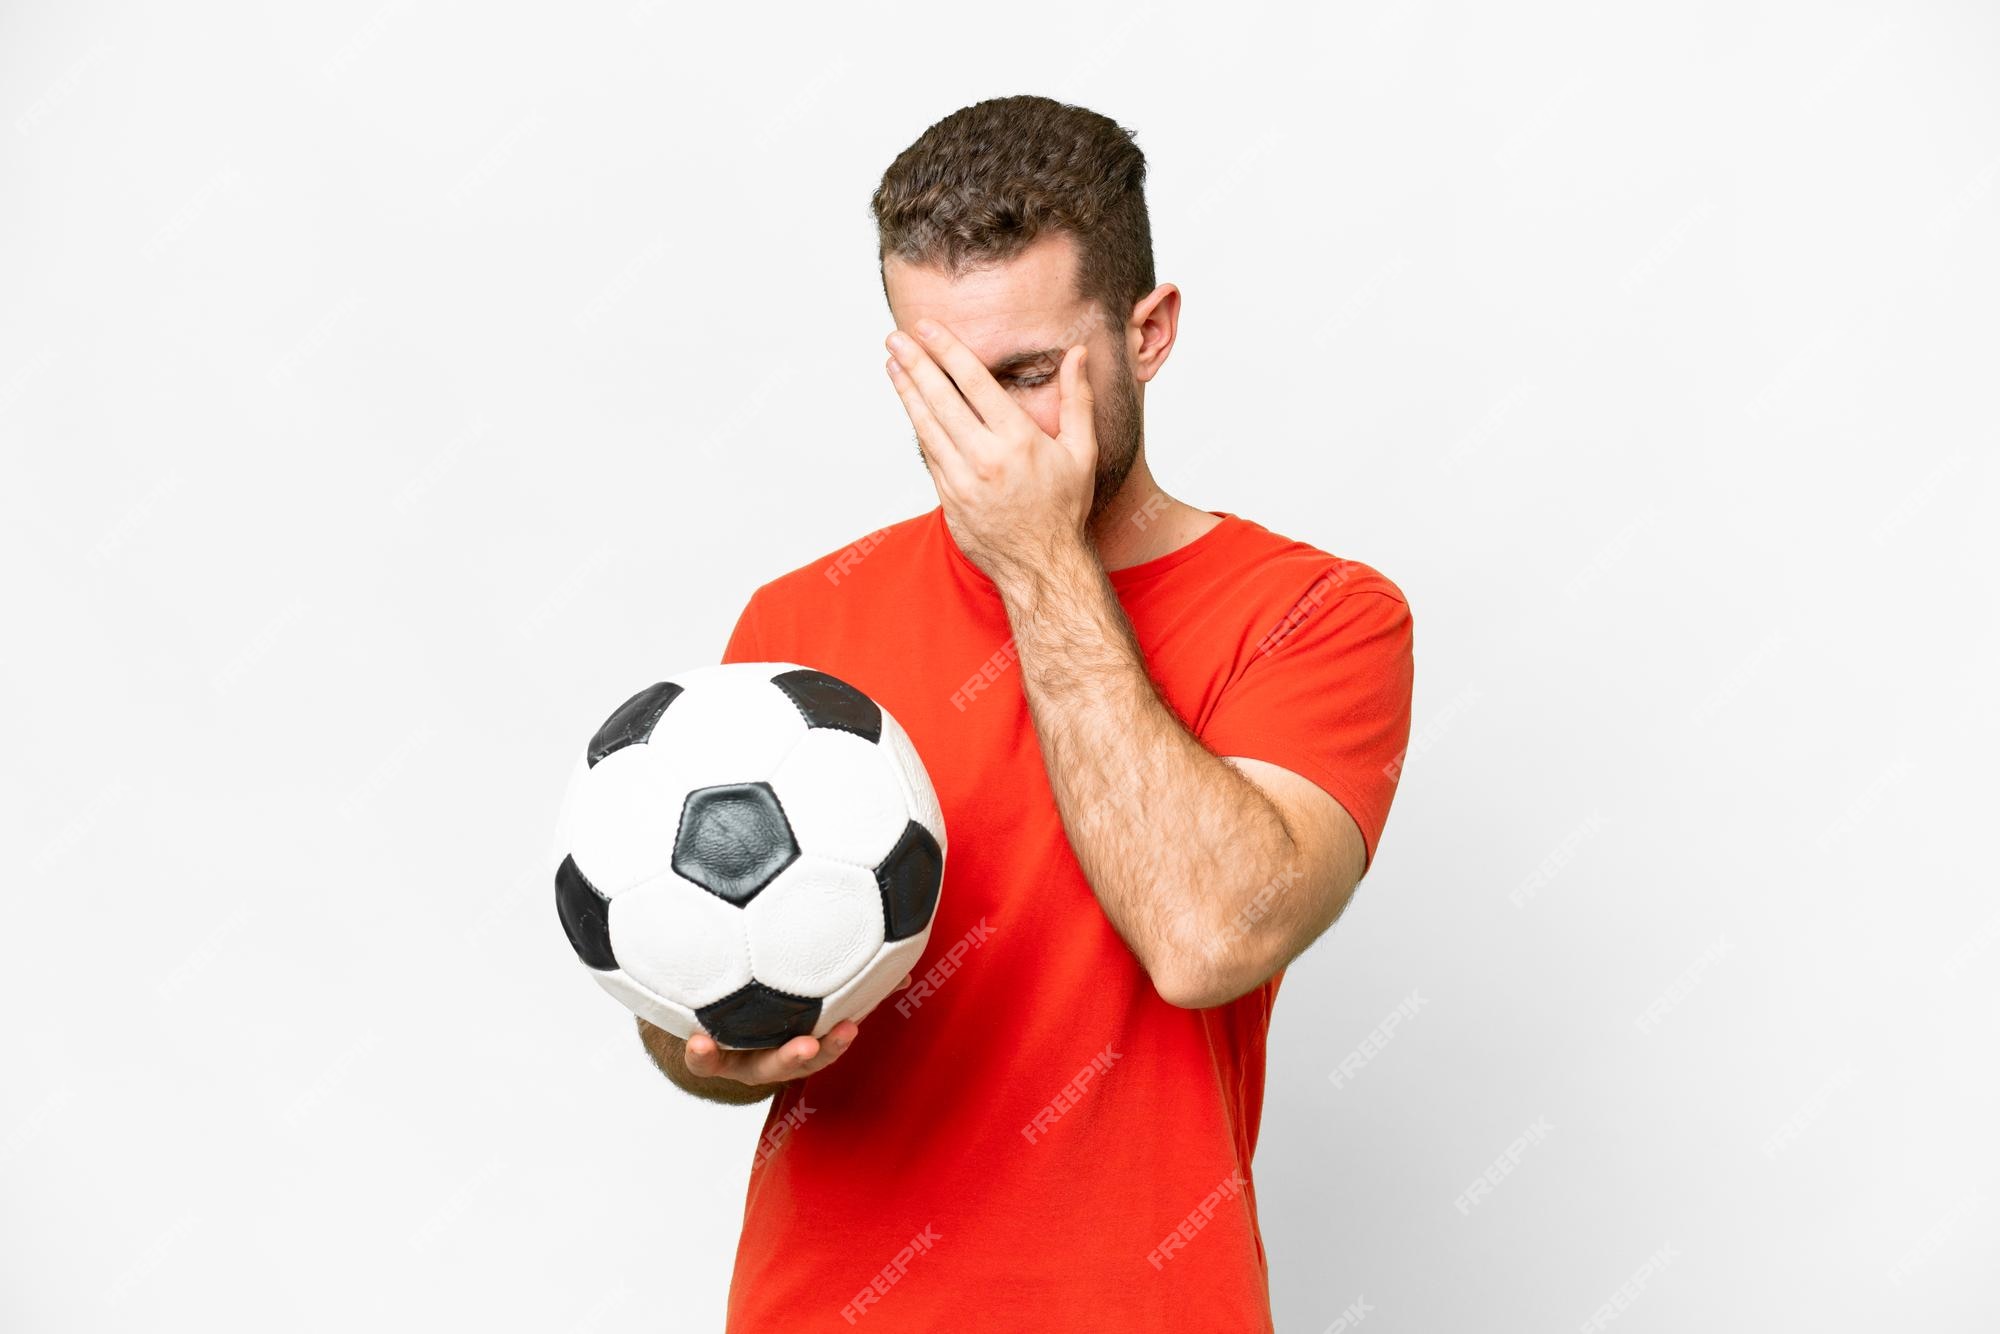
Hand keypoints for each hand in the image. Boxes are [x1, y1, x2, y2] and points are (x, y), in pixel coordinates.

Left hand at [681, 973, 913, 1085]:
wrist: (715, 1029)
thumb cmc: (773, 1008)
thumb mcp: (811, 998)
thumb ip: (854, 987)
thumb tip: (902, 969)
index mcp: (797, 1044)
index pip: (822, 1047)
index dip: (836, 1041)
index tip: (852, 1023)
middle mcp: (770, 1058)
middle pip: (789, 1065)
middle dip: (803, 1056)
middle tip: (812, 1042)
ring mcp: (737, 1060)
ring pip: (743, 1068)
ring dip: (733, 1059)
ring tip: (732, 1045)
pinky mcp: (705, 1058)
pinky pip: (702, 1062)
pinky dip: (701, 1054)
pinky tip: (697, 1039)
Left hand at [884, 318, 1095, 589]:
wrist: (1041, 565)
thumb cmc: (1064, 507)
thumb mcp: (1082, 452)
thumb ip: (1076, 399)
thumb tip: (1078, 353)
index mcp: (1018, 441)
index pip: (974, 383)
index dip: (947, 350)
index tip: (928, 328)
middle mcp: (986, 458)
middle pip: (941, 399)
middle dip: (915, 364)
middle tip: (895, 337)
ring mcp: (962, 480)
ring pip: (926, 426)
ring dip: (906, 392)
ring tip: (892, 364)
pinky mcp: (948, 498)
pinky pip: (928, 453)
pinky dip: (916, 425)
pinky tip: (909, 405)